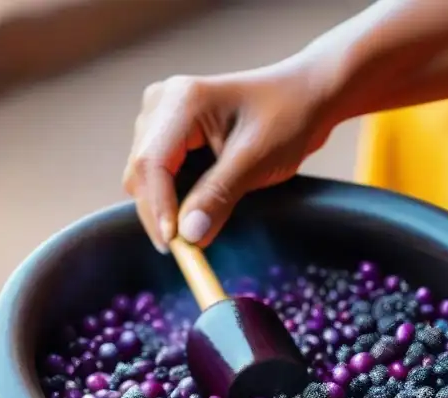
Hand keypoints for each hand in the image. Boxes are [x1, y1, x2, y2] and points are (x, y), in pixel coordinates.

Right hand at [123, 59, 338, 251]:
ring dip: (163, 206)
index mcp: (182, 100)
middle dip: (158, 212)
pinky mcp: (169, 129)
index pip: (151, 162)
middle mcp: (162, 101)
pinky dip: (170, 197)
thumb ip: (218, 196)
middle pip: (141, 170)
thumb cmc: (288, 118)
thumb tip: (188, 235)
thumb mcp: (256, 160)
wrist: (306, 95)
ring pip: (144, 174)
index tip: (174, 245)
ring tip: (191, 233)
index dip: (157, 207)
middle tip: (185, 251)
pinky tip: (192, 212)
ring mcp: (162, 113)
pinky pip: (157, 171)